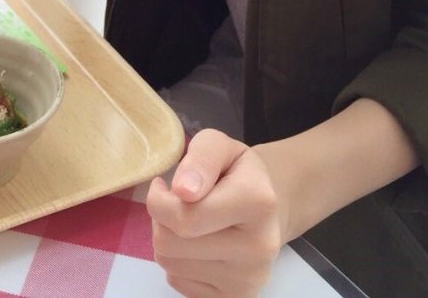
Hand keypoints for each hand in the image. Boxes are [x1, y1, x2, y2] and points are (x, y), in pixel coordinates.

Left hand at [147, 129, 282, 297]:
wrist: (268, 210)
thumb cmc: (237, 173)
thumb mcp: (219, 146)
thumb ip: (201, 158)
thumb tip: (183, 190)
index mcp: (257, 201)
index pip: (184, 217)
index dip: (159, 199)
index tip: (164, 185)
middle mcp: (259, 246)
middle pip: (171, 243)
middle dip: (162, 219)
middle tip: (175, 203)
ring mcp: (249, 279)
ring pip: (170, 263)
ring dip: (168, 239)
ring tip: (188, 221)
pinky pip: (178, 282)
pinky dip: (178, 261)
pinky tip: (197, 244)